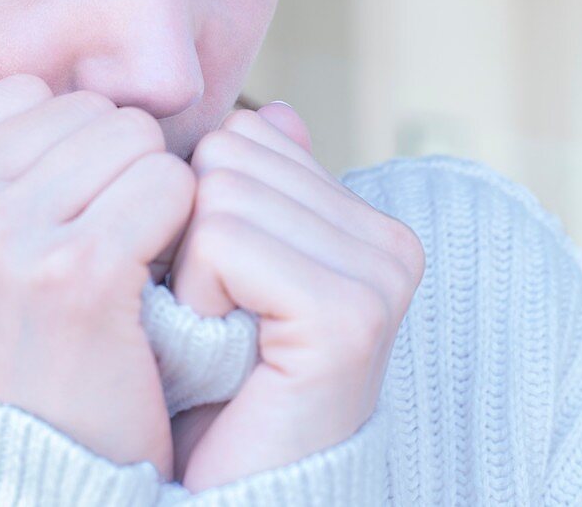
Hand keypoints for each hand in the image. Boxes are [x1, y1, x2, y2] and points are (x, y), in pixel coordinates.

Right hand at [0, 71, 191, 475]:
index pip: (30, 91)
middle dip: (114, 168)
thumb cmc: (9, 342)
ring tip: (124, 257)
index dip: (65, 153)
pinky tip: (156, 275)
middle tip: (101, 241)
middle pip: (89, 109)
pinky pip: (171, 183)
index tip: (53, 220)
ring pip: (136, 136)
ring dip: (151, 193)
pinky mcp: (78, 271)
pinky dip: (183, 225)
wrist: (43, 455)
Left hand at [164, 102, 425, 489]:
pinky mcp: (349, 314)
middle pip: (231, 154)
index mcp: (369, 225)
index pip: (249, 136)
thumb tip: (275, 112)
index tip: (224, 289)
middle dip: (194, 233)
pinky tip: (227, 350)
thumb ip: (262, 192)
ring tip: (224, 336)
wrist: (239, 494)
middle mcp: (390, 242)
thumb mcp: (238, 273)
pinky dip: (197, 297)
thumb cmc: (223, 388)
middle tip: (218, 316)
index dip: (203, 208)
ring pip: (219, 191)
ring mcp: (380, 276)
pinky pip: (222, 242)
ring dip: (191, 271)